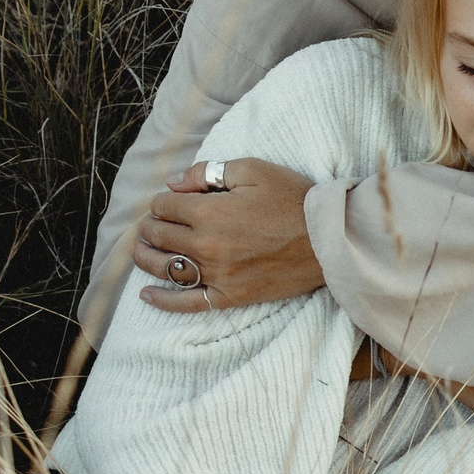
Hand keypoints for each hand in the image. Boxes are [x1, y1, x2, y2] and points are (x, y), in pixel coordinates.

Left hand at [135, 158, 322, 311]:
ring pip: (163, 268)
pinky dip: (162, 300)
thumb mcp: (253, 170)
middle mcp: (205, 246)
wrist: (330, 239)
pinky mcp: (230, 296)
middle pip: (158, 236)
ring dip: (146, 257)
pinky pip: (186, 303)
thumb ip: (207, 172)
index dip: (164, 201)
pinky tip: (147, 295)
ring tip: (143, 249)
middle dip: (152, 226)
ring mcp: (216, 275)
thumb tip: (173, 184)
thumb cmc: (294, 200)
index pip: (163, 206)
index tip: (173, 200)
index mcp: (208, 213)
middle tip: (156, 223)